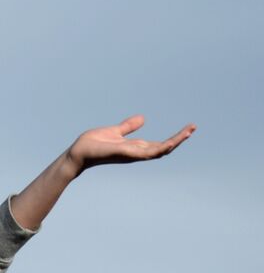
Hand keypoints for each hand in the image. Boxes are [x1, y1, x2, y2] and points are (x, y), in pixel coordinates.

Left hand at [65, 116, 194, 173]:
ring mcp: (133, 154)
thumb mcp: (115, 131)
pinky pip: (147, 153)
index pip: (160, 144)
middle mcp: (136, 152)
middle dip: (180, 139)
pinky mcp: (127, 153)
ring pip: (160, 151)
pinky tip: (171, 142)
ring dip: (176, 141)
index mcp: (135, 147)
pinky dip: (161, 148)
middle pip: (164, 148)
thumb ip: (128, 126)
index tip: (188, 128)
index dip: (175, 137)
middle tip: (193, 127)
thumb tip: (143, 118)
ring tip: (189, 131)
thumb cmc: (93, 144)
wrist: (78, 152)